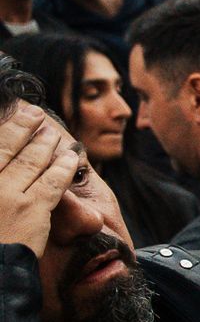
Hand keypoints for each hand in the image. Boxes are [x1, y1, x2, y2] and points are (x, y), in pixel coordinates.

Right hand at [0, 104, 79, 256]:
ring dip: (44, 142)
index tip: (10, 114)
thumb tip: (3, 169)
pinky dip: (63, 166)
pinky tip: (71, 157)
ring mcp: (6, 195)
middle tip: (33, 112)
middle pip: (5, 146)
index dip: (2, 129)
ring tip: (51, 131)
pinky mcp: (30, 209)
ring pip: (31, 161)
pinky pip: (52, 181)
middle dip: (21, 126)